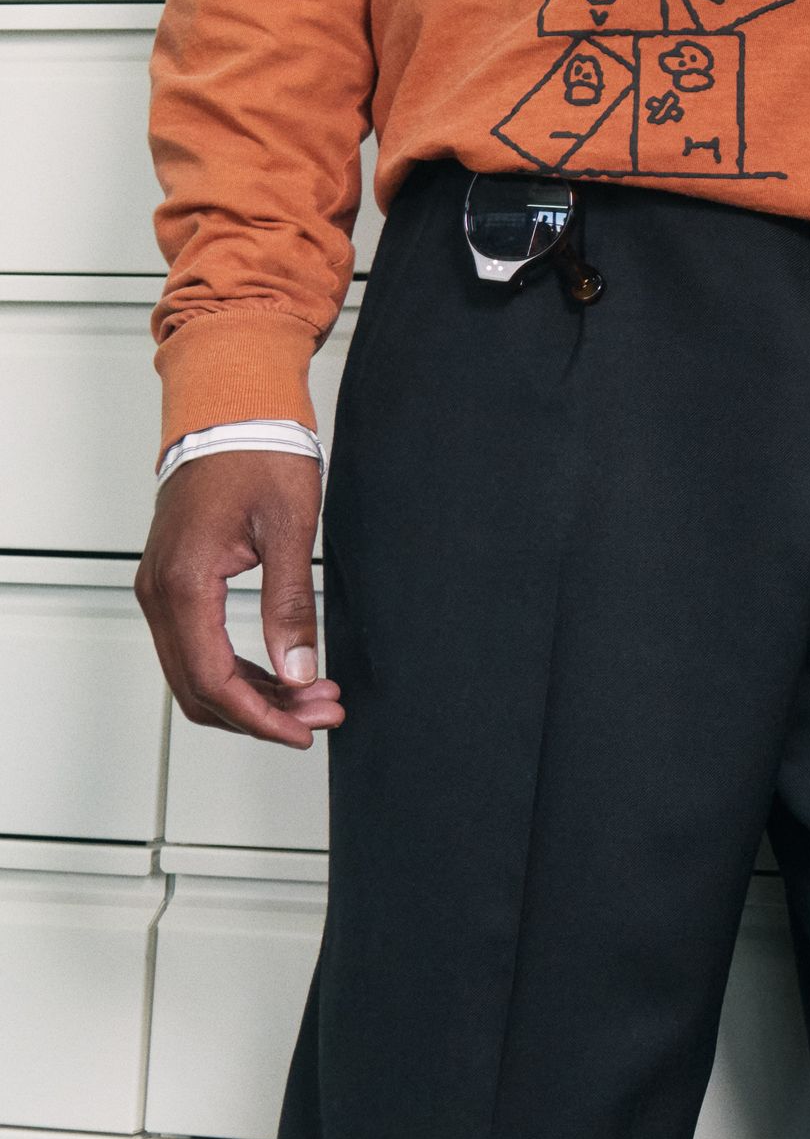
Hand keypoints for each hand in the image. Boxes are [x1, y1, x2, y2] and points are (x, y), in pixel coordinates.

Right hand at [136, 450, 340, 749]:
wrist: (231, 407)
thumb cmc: (258, 452)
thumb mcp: (289, 529)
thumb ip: (290, 604)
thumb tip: (299, 670)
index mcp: (185, 583)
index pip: (213, 679)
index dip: (260, 717)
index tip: (303, 731)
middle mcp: (160, 591)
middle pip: (199, 688)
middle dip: (261, 714)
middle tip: (321, 715)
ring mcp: (161, 588)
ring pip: (195, 673)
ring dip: (252, 696)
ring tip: (313, 698)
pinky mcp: (174, 582)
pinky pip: (196, 646)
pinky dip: (237, 671)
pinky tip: (283, 674)